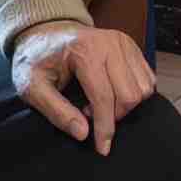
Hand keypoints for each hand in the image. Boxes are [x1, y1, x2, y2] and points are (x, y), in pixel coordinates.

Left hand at [14, 21, 159, 152]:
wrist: (46, 32)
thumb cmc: (37, 60)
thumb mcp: (32, 87)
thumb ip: (56, 112)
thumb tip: (83, 133)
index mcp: (85, 50)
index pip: (104, 97)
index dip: (104, 128)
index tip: (102, 149)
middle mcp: (110, 43)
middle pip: (129, 95)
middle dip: (113, 116)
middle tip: (88, 113)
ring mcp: (124, 43)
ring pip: (143, 89)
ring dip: (124, 105)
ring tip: (98, 101)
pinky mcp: (132, 46)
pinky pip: (148, 79)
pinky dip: (133, 93)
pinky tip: (111, 92)